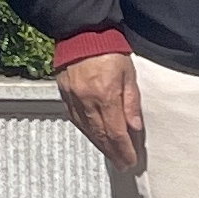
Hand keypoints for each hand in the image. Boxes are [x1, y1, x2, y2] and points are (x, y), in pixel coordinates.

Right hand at [56, 51, 143, 172]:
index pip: (116, 131)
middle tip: (122, 165)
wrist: (81, 33)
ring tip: (110, 155)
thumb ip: (131, 101)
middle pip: (101, 135)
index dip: (124, 149)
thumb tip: (134, 127)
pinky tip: (93, 136)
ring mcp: (73, 98)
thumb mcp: (128, 73)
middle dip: (112, 152)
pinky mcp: (64, 94)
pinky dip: (86, 131)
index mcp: (105, 95)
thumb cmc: (108, 49)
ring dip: (99, 145)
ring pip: (87, 130)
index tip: (130, 160)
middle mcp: (87, 100)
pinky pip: (75, 119)